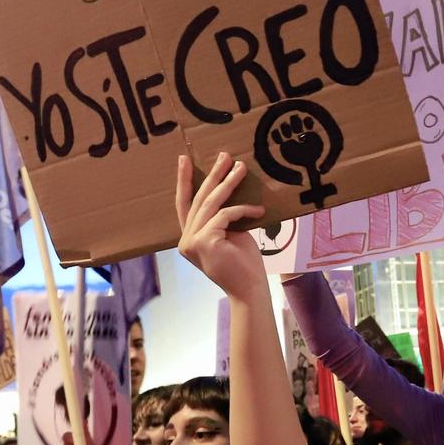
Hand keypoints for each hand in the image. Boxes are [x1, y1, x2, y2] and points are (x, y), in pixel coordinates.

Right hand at [175, 153, 267, 300]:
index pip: (184, 205)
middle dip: (213, 175)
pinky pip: (225, 215)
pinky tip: (259, 210)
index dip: (184, 181)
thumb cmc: (244, 264)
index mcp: (190, 238)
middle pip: (199, 200)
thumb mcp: (230, 234)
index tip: (184, 159)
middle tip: (224, 155)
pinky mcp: (205, 241)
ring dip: (228, 183)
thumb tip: (227, 188)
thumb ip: (222, 218)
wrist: (250, 289)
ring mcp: (192, 241)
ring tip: (241, 167)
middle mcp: (186, 240)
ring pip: (211, 203)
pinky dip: (243, 209)